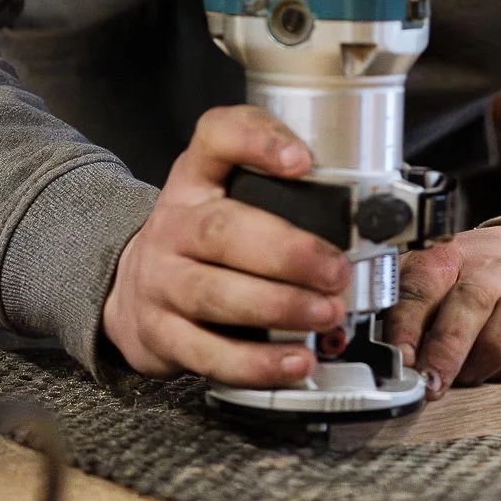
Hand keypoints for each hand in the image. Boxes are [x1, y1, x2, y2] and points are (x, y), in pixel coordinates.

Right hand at [102, 105, 350, 383]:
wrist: (132, 288)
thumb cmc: (202, 237)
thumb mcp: (225, 194)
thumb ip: (281, 190)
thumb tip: (367, 208)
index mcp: (195, 178)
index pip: (217, 138)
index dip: (257, 142)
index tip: (303, 160)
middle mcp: (174, 225)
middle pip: (222, 230)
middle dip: (286, 253)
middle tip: (337, 270)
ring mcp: (162, 282)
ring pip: (215, 294)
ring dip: (279, 307)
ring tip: (327, 313)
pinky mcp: (162, 334)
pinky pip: (209, 353)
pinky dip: (256, 362)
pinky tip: (297, 362)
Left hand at [385, 224, 500, 395]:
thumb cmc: (482, 276)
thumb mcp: (439, 276)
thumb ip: (406, 306)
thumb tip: (376, 351)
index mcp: (452, 255)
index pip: (424, 282)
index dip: (408, 322)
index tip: (400, 358)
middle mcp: (495, 267)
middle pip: (470, 303)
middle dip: (446, 350)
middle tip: (430, 382)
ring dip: (483, 362)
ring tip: (469, 376)